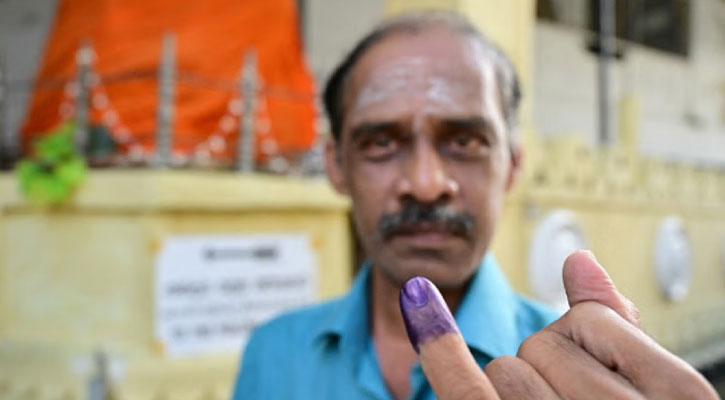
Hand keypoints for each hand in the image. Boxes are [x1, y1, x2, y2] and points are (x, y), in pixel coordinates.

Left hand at [399, 250, 718, 398]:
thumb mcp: (652, 397)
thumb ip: (619, 330)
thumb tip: (578, 259)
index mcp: (679, 399)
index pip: (592, 320)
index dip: (585, 342)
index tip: (599, 381)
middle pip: (543, 345)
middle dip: (550, 372)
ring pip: (505, 369)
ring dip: (516, 396)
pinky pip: (466, 389)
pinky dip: (438, 344)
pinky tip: (418, 297)